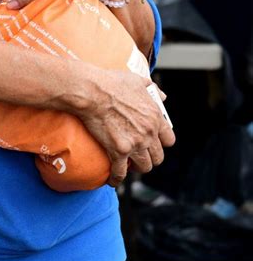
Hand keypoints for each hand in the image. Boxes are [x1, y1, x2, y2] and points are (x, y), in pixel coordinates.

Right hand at [73, 69, 174, 186]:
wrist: (92, 91)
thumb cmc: (112, 82)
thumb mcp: (137, 80)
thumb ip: (153, 89)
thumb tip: (163, 97)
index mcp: (155, 116)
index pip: (169, 140)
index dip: (161, 143)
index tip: (153, 143)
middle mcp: (149, 133)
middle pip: (158, 157)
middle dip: (150, 157)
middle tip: (140, 155)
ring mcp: (135, 144)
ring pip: (144, 167)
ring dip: (137, 167)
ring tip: (129, 165)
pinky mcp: (118, 151)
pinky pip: (120, 173)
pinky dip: (116, 179)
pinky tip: (113, 180)